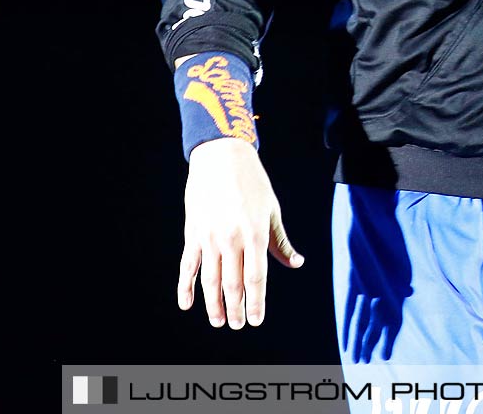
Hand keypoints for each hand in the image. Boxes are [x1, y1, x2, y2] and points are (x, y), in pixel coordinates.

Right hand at [178, 138, 303, 328]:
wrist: (222, 157)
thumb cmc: (253, 182)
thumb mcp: (271, 210)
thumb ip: (280, 241)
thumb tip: (295, 263)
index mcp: (255, 234)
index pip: (256, 278)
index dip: (256, 302)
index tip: (256, 320)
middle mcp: (232, 239)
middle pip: (234, 284)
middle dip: (236, 308)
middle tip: (237, 325)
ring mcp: (210, 238)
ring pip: (211, 280)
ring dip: (214, 304)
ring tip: (218, 321)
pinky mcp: (193, 233)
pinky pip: (188, 266)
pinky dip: (186, 287)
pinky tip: (187, 304)